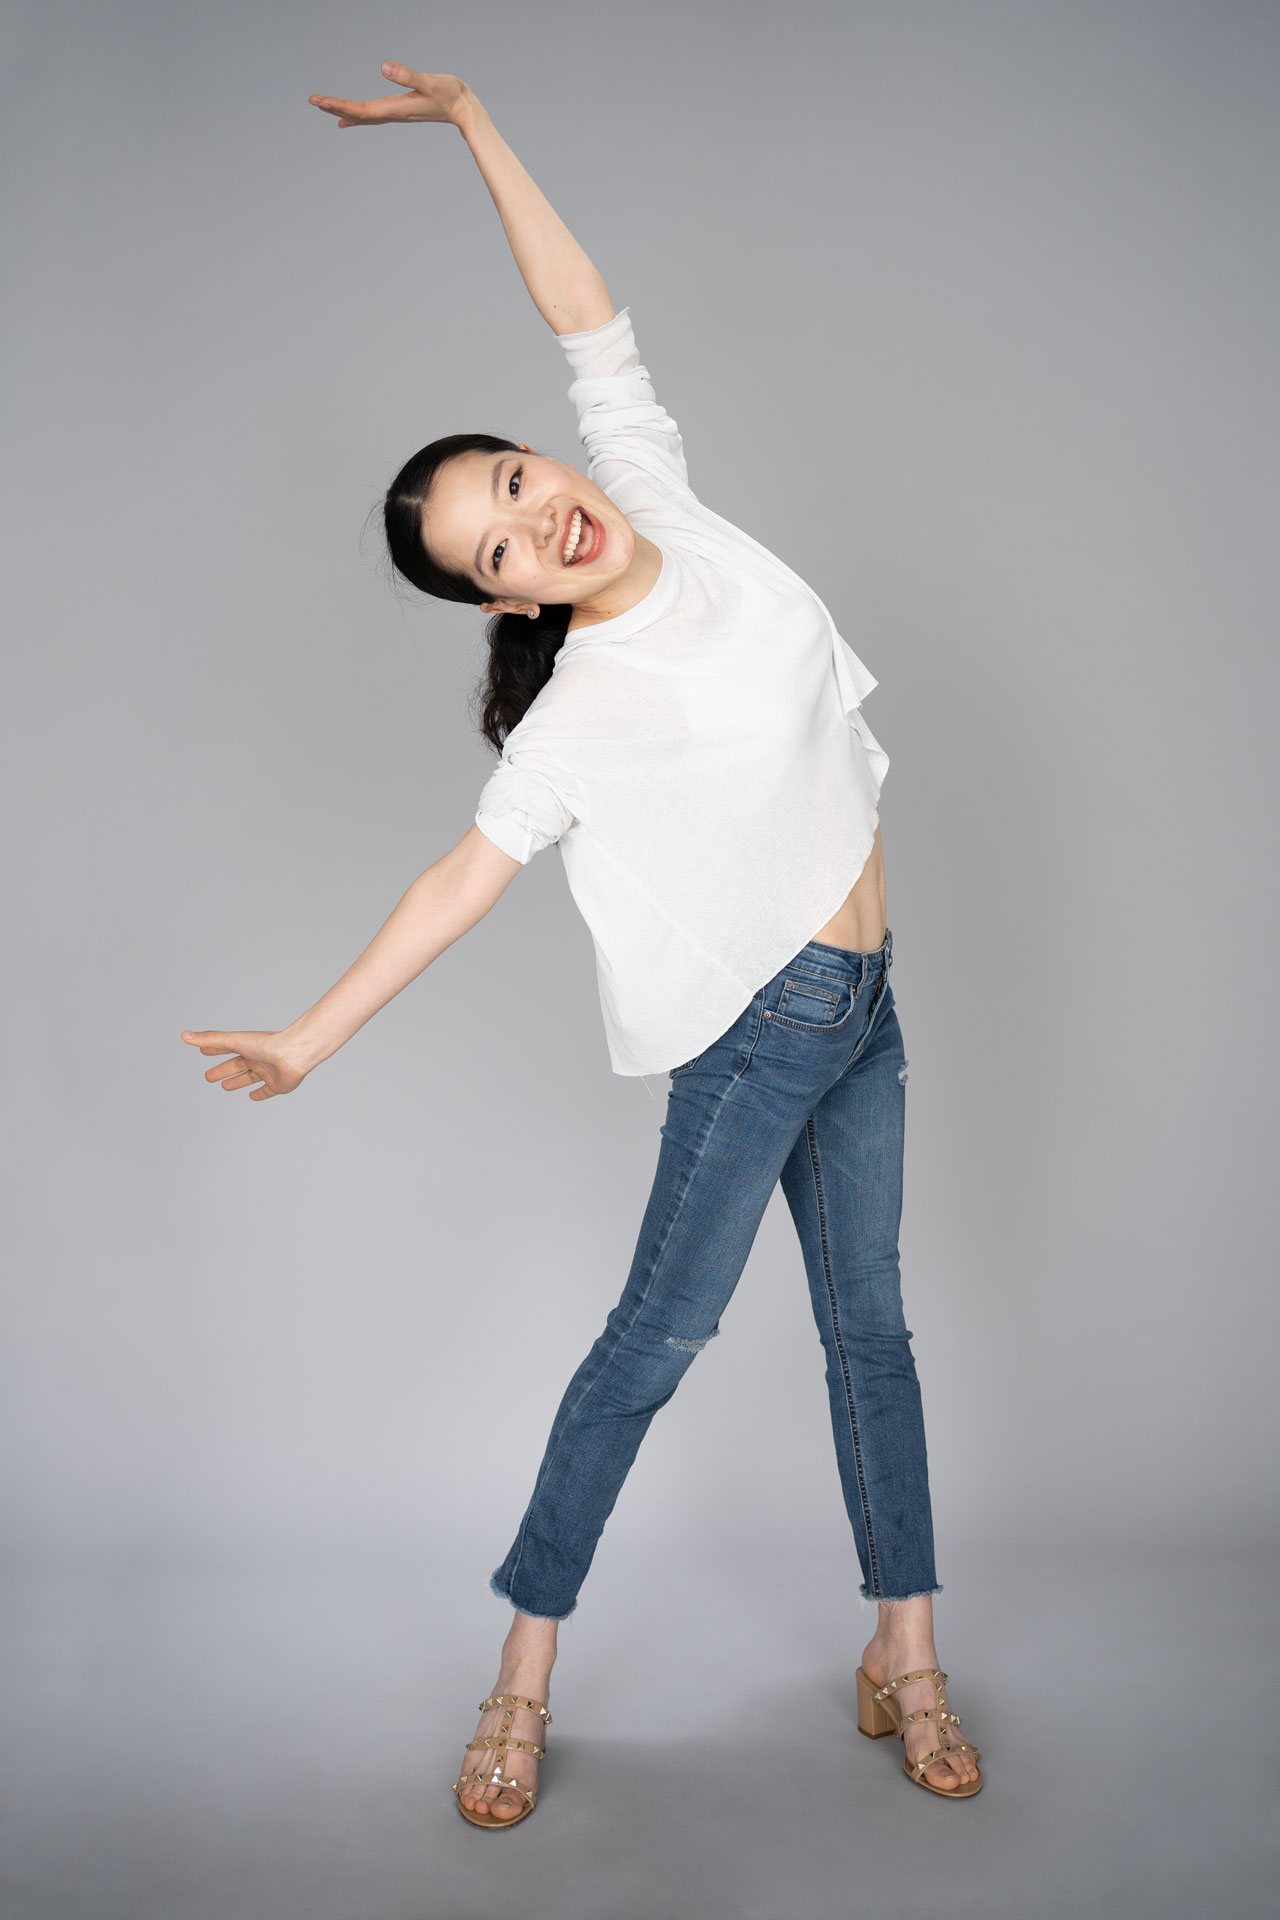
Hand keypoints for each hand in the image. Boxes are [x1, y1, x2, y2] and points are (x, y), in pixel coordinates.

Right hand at [179, 1029, 309, 1102]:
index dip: (214, 1050)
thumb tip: (184, 1035)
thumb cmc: (265, 1045)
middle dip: (222, 1070)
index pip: (226, 1048)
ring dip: (237, 1081)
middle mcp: (257, 1058)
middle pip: (235, 1065)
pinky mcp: (278, 1085)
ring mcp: (268, 1071)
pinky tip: (252, 1096)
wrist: (292, 1055)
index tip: (203, 1051)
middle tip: (208, 1077)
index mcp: (247, 1047)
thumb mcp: (233, 1041)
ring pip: (249, 1078)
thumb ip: (210, 1039)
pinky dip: (259, 1094)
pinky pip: (267, 1091)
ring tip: (225, 1086)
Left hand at [308, 61, 470, 129]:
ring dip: (343, 111)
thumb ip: (407, 75)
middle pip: (358, 114)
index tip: (320, 101)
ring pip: (363, 116)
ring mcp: (396, 113)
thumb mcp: (429, 81)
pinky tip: (346, 120)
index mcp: (396, 108)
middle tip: (313, 101)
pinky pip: (373, 116)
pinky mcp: (400, 110)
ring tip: (324, 107)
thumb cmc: (450, 93)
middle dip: (335, 107)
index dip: (339, 105)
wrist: (464, 108)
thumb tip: (383, 67)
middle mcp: (393, 114)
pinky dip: (357, 117)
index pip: (361, 109)